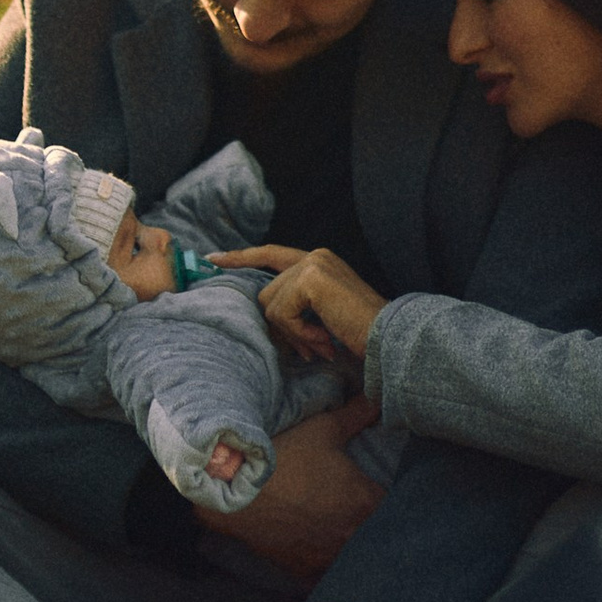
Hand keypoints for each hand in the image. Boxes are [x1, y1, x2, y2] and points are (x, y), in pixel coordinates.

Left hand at [218, 243, 389, 363]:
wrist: (388, 337)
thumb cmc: (361, 333)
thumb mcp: (322, 315)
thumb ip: (296, 305)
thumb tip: (266, 315)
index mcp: (318, 261)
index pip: (271, 254)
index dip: (241, 257)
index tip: (213, 259)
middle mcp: (315, 255)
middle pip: (267, 294)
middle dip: (284, 327)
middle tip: (312, 347)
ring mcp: (313, 264)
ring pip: (272, 306)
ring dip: (294, 334)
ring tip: (322, 345)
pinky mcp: (310, 279)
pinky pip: (282, 314)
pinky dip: (300, 333)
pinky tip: (324, 339)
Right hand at [224, 396, 382, 579]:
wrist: (236, 494)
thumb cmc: (284, 459)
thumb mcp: (322, 429)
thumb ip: (356, 416)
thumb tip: (377, 401)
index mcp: (366, 503)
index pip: (398, 507)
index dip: (393, 500)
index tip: (380, 492)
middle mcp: (354, 537)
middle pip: (378, 536)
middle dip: (375, 525)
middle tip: (361, 511)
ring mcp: (331, 560)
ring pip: (355, 559)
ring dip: (353, 547)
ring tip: (341, 531)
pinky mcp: (307, 574)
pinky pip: (327, 576)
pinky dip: (327, 567)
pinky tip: (319, 550)